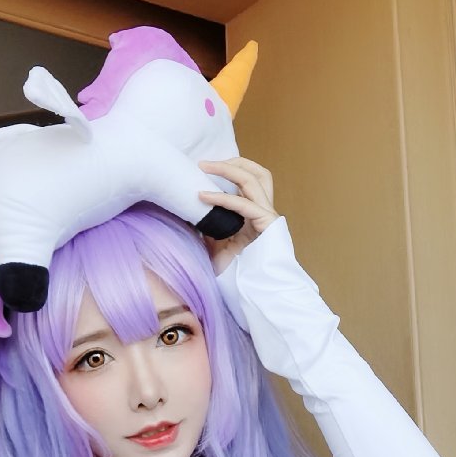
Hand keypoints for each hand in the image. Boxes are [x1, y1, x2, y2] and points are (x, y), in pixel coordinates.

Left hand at [197, 157, 279, 275]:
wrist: (256, 295)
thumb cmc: (239, 274)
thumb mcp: (217, 244)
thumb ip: (208, 227)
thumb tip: (187, 213)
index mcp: (255, 214)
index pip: (249, 181)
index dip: (229, 170)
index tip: (202, 169)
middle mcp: (264, 211)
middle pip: (258, 172)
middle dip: (233, 161)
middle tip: (205, 163)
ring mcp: (268, 217)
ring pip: (255, 178)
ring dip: (228, 169)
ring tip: (203, 167)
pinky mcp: (268, 225)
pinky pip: (244, 204)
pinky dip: (222, 198)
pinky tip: (202, 196)